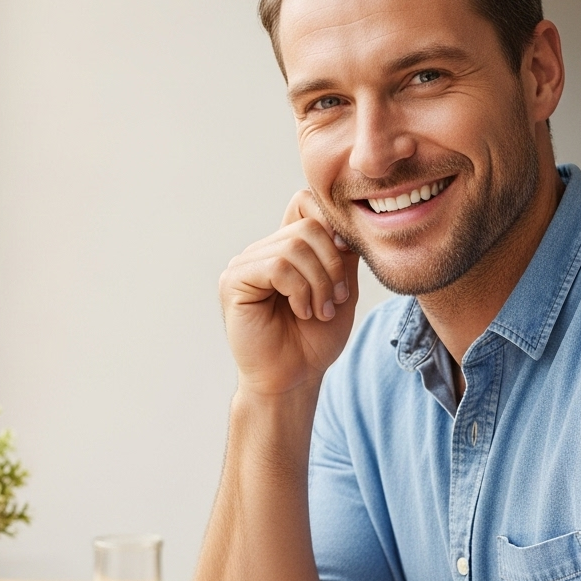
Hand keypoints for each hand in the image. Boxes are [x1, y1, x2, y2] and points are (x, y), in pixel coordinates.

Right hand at [220, 190, 359, 396]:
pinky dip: (299, 291)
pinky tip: (301, 312)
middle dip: (332, 265)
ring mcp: (246, 264)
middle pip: (309, 226)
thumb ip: (342, 253)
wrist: (294, 377)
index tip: (346, 260)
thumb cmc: (314, 339)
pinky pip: (277, 267)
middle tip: (334, 300)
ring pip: (295, 247)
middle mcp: (263, 250)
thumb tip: (346, 223)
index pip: (305, 202)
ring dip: (318, 283)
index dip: (331, 223)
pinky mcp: (234, 281)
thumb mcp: (341, 288)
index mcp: (286, 247)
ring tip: (318, 311)